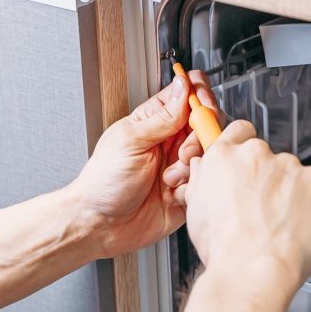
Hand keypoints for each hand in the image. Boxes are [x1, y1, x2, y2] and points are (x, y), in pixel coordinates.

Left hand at [68, 70, 215, 257]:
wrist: (102, 225)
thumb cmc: (104, 182)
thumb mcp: (131, 140)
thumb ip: (163, 116)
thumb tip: (184, 86)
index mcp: (155, 121)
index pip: (188, 94)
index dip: (200, 96)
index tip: (201, 109)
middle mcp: (171, 141)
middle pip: (206, 124)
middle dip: (199, 138)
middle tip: (181, 153)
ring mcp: (180, 166)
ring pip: (209, 155)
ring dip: (191, 167)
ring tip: (169, 178)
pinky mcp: (187, 191)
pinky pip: (205, 183)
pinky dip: (192, 189)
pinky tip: (171, 195)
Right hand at [178, 120, 310, 291]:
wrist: (254, 270)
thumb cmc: (226, 249)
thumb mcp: (196, 211)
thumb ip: (204, 181)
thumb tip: (206, 169)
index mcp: (224, 158)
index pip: (239, 132)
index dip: (244, 147)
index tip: (249, 162)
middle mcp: (256, 155)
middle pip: (267, 157)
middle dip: (268, 178)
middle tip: (263, 209)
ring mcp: (288, 166)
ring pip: (293, 174)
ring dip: (290, 192)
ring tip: (280, 224)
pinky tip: (298, 223)